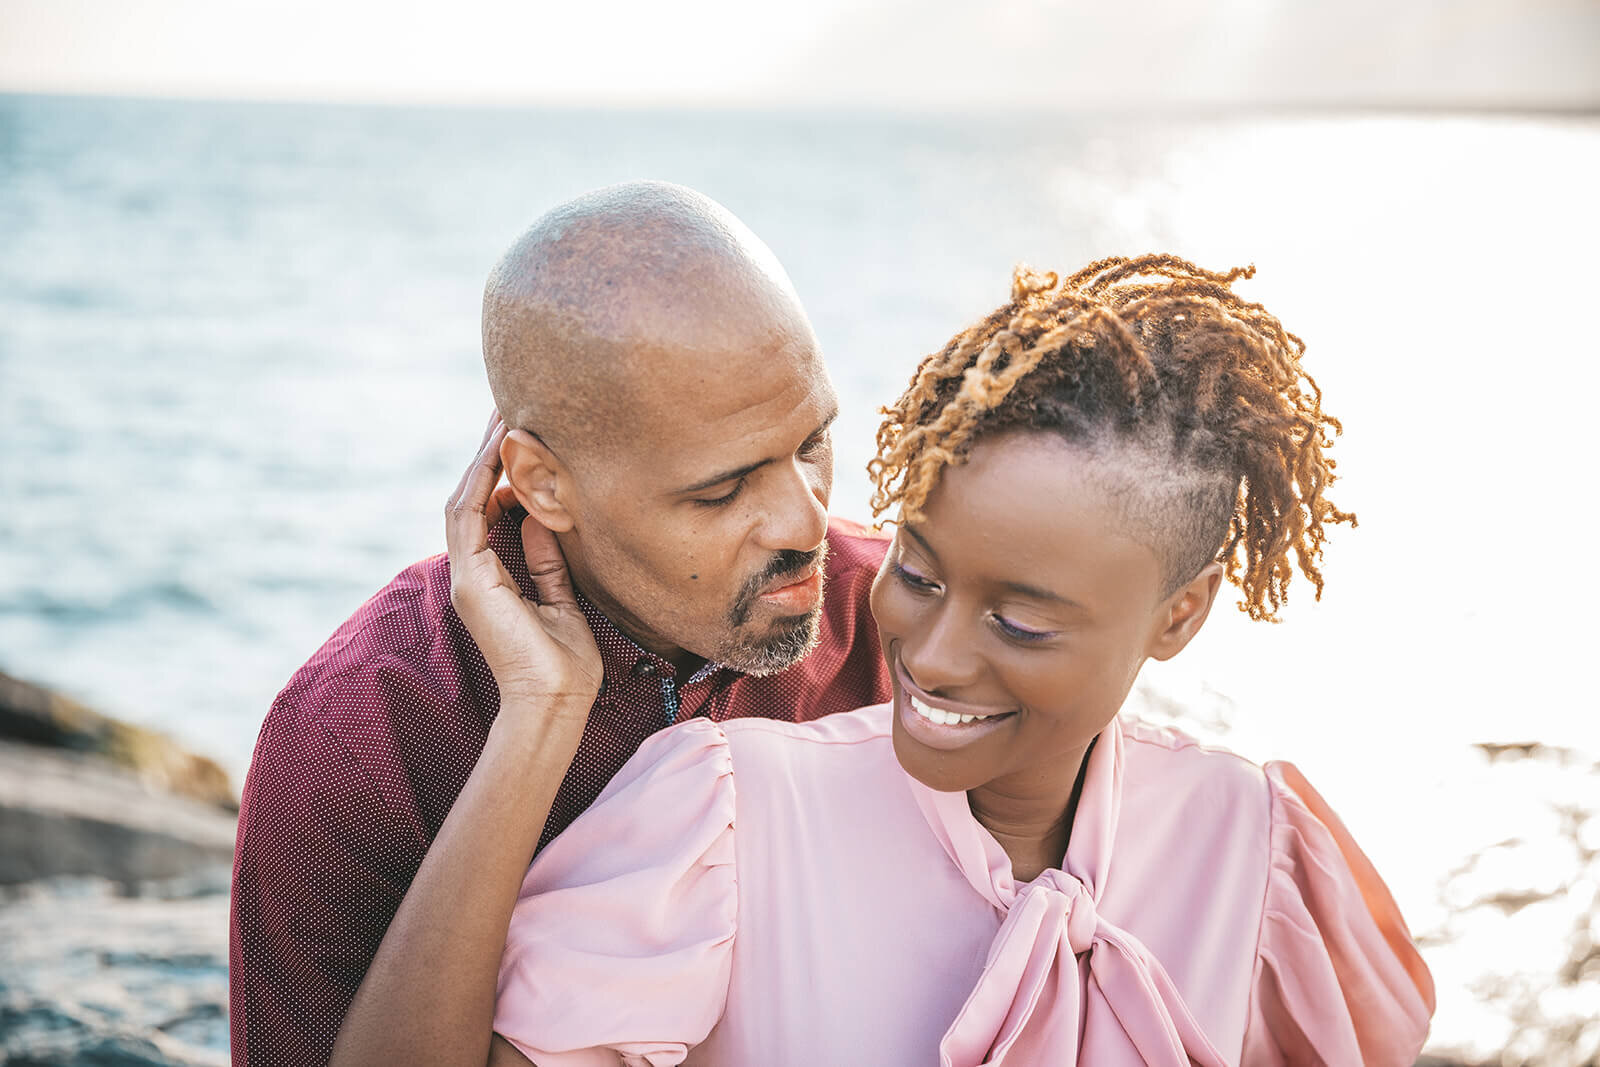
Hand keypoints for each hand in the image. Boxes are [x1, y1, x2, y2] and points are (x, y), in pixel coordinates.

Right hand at [445, 413, 602, 718]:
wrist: (556, 701)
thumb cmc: (567, 661)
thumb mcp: (561, 595)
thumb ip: (546, 556)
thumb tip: (539, 513)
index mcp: (492, 577)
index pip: (490, 511)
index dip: (501, 472)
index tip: (521, 436)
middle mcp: (474, 572)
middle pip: (472, 498)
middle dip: (488, 454)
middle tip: (506, 409)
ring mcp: (467, 576)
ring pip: (464, 500)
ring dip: (482, 458)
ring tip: (502, 417)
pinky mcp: (470, 580)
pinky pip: (466, 517)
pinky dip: (480, 481)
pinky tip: (497, 450)